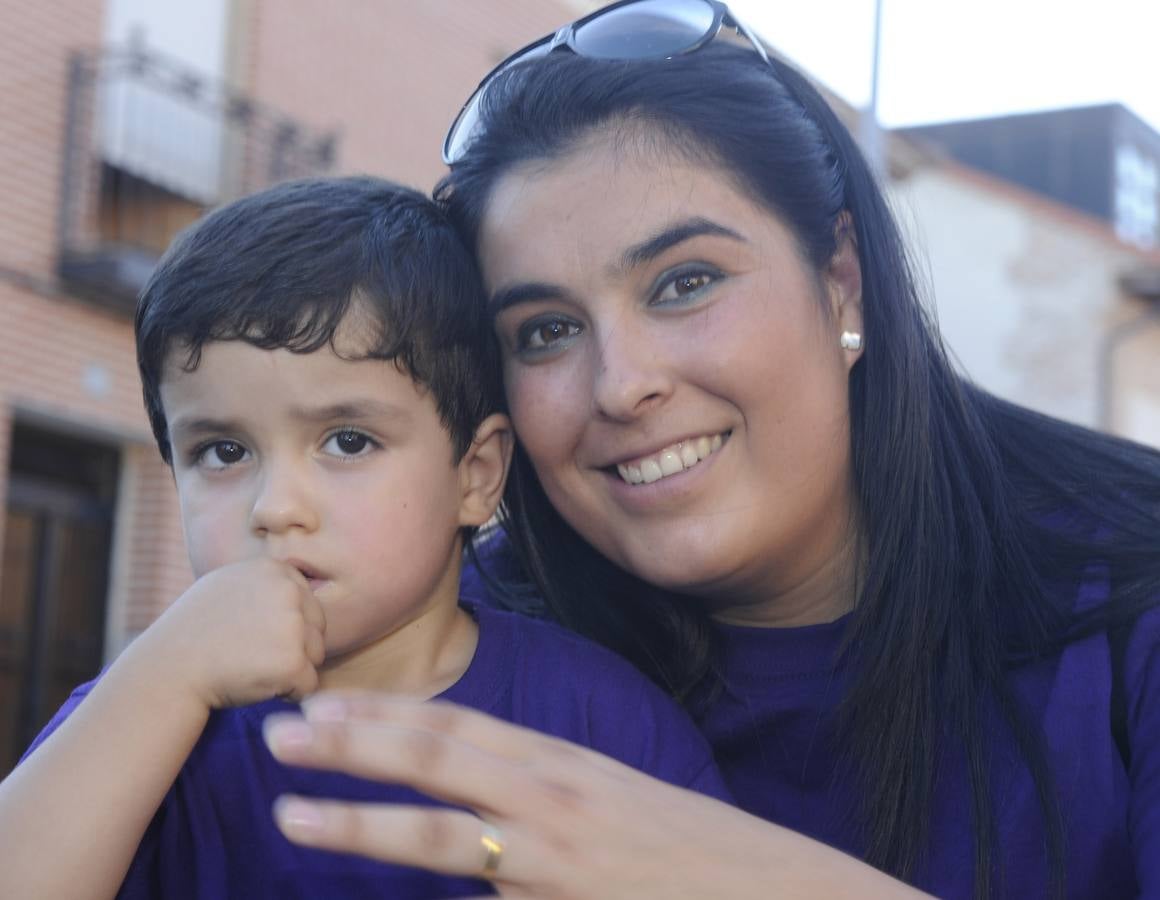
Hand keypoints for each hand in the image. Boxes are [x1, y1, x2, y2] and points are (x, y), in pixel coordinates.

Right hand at [136, 558, 325, 711]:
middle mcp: (288, 591)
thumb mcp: (228, 585)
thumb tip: (299, 578)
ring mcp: (291, 626)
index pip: (306, 603)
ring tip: (252, 667)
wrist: (168, 671)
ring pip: (316, 655)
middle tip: (252, 655)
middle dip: (293, 647)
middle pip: (317, 628)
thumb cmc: (194, 631)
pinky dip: (289, 692)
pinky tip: (256, 685)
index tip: (253, 635)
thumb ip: (265, 582)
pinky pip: (309, 684)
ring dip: (292, 669)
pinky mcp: (292, 661)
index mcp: (275, 570)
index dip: (284, 626)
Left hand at [262, 693, 927, 898]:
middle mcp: (553, 800)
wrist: (776, 895)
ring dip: (356, 822)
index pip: (460, 724)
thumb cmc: (696, 854)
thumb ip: (547, 796)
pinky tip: (369, 896)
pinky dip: (424, 897)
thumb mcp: (617, 805)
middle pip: (434, 760)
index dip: (387, 711)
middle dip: (351, 743)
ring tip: (289, 811)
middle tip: (280, 730)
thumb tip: (483, 804)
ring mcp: (553, 861)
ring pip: (437, 836)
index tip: (327, 701)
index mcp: (565, 765)